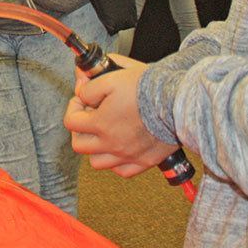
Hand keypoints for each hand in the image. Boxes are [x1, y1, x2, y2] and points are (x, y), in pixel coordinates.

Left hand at [64, 55, 177, 176]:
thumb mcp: (111, 77)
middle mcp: (111, 144)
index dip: (73, 107)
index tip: (82, 100)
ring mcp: (128, 155)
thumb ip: (90, 87)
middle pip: (79, 145)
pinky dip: (117, 162)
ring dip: (95, 148)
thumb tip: (80, 90)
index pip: (70, 122)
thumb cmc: (146, 88)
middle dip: (80, 129)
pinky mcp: (145, 161)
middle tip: (90, 117)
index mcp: (101, 124)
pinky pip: (122, 171)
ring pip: (97, 162)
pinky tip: (120, 148)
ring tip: (104, 134)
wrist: (177, 101)